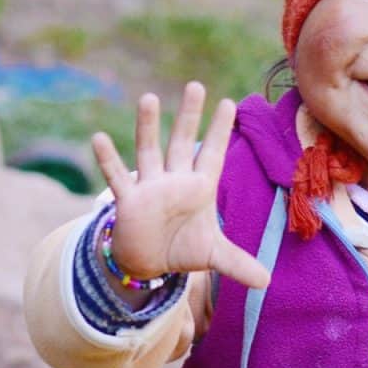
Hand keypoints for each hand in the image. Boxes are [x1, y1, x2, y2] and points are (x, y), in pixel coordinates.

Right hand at [92, 81, 270, 291]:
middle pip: (182, 142)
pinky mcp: (129, 201)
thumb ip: (238, 262)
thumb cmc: (182, 248)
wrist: (148, 262)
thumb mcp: (212, 255)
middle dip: (189, 116)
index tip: (230, 103)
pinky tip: (99, 138)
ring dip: (149, 126)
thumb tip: (268, 281)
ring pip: (149, 151)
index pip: (212, 153)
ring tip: (149, 98)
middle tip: (196, 86)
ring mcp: (150, 187)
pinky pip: (118, 177)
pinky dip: (109, 160)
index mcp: (199, 187)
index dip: (220, 131)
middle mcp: (175, 180)